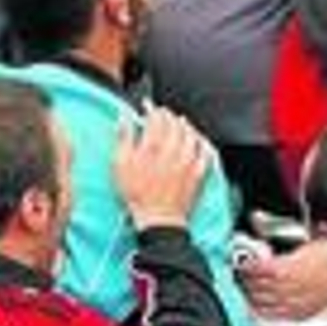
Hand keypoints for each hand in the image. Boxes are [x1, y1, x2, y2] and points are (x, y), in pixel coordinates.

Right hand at [113, 107, 209, 230]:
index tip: (148, 107)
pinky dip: (202, 141)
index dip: (152, 109)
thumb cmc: (138, 195)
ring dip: (184, 125)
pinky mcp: (199, 172)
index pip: (157, 117)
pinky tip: (198, 139)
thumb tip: (124, 120)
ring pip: (191, 133)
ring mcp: (188, 160)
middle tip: (162, 114)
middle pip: (175, 123)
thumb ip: (124, 138)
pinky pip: (205, 150)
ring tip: (179, 122)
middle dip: (168, 115)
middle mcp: (174, 149)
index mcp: (153, 146)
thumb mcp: (120, 165)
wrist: (158, 218)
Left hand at [240, 238, 326, 319]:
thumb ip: (286, 250)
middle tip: (241, 278)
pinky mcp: (303, 311)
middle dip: (246, 282)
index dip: (245, 267)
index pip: (254, 270)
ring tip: (247, 294)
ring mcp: (293, 302)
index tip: (241, 265)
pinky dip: (267, 312)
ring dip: (253, 298)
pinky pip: (279, 315)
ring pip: (264, 304)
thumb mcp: (304, 245)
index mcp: (282, 269)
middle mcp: (284, 288)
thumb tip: (277, 247)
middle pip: (256, 288)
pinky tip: (262, 310)